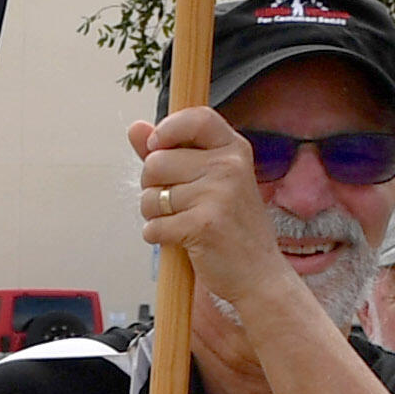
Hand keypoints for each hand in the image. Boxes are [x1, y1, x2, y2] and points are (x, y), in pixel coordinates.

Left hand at [129, 106, 290, 312]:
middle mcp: (229, 167)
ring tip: (182, 223)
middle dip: (153, 186)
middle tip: (177, 203)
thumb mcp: (211, 181)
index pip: (196, 118)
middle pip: (155, 162)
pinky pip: (153, 226)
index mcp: (234, 151)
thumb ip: (171, 153)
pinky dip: (158, 236)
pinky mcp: (204, 224)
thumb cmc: (232, 226)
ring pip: (150, 197)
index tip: (156, 146)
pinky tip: (181, 239)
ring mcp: (219, 195)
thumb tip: (135, 128)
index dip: (167, 129)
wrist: (259, 275)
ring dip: (154, 215)